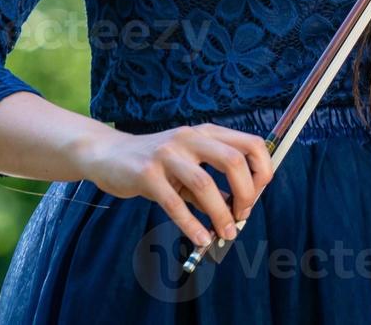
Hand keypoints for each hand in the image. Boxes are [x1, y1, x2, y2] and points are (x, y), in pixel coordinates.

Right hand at [73, 124, 273, 248]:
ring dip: (220, 214)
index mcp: (206, 132)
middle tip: (242, 214)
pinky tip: (200, 239)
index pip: (250, 143)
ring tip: (226, 232)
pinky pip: (174, 203)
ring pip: (205, 184)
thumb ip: (213, 183)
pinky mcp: (146, 174)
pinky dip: (191, 224)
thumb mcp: (189, 164)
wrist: (109, 155)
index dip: (262, 169)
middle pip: (233, 160)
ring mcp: (167, 154)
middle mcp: (190, 138)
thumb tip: (239, 209)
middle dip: (246, 193)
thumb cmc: (156, 163)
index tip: (258, 194)